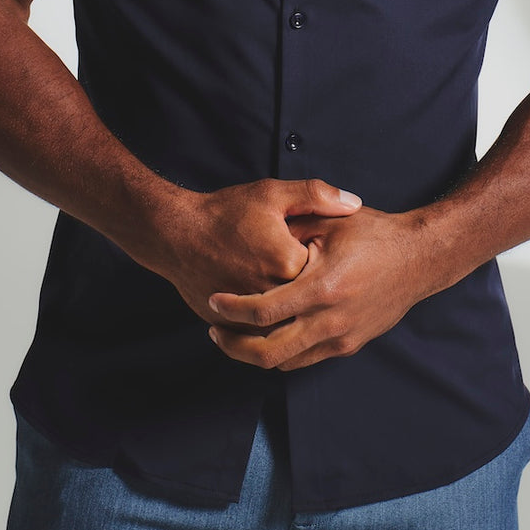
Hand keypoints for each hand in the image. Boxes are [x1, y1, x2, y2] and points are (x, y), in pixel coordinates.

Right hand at [145, 177, 361, 327]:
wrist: (176, 233)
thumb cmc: (225, 212)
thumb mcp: (273, 193)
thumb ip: (316, 196)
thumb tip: (353, 203)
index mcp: (288, 262)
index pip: (326, 270)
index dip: (328, 259)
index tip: (326, 250)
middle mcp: (271, 294)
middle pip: (309, 300)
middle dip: (314, 289)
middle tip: (305, 271)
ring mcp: (250, 315)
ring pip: (287, 325)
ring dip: (295, 314)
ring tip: (293, 293)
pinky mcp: (231, 327)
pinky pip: (260, 335)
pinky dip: (270, 324)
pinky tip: (275, 309)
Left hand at [206, 206, 427, 369]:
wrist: (418, 258)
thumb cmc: (374, 234)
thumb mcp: (330, 221)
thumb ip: (292, 227)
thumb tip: (256, 236)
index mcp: (321, 288)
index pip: (264, 312)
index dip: (232, 309)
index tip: (214, 300)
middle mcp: (330, 321)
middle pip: (268, 353)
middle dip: (234, 346)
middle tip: (216, 330)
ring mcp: (341, 338)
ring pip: (286, 363)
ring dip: (256, 353)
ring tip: (237, 333)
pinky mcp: (349, 345)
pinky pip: (306, 359)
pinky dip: (283, 352)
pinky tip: (271, 333)